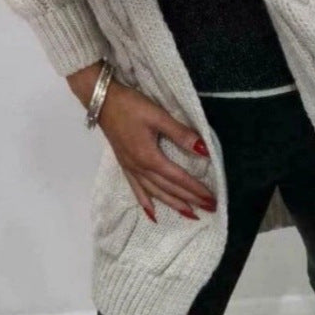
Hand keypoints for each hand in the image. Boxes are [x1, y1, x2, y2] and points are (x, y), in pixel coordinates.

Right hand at [68, 63, 215, 220]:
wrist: (102, 100)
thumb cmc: (131, 106)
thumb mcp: (158, 116)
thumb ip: (180, 134)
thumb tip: (204, 150)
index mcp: (149, 157)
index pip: (178, 178)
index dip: (196, 189)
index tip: (212, 199)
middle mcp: (139, 167)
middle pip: (168, 188)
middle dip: (190, 200)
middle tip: (210, 209)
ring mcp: (130, 168)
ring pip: (154, 192)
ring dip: (172, 204)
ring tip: (189, 214)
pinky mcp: (124, 164)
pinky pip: (136, 189)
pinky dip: (145, 202)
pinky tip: (152, 212)